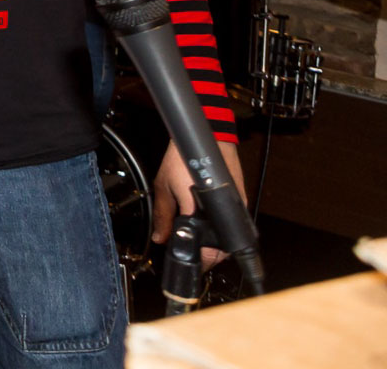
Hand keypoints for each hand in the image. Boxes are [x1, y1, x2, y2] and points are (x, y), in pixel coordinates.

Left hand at [152, 139, 246, 268]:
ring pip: (230, 239)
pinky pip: (233, 223)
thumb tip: (161, 238)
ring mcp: (237, 207)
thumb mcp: (165, 186)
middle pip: (224, 251)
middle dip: (210, 257)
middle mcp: (226, 213)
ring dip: (217, 245)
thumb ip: (163, 215)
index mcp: (206, 212)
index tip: (189, 265)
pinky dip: (222, 229)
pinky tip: (209, 224)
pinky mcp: (240, 200)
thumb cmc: (185, 157)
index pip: (210, 252)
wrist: (208, 135)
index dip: (199, 262)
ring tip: (201, 243)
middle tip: (195, 257)